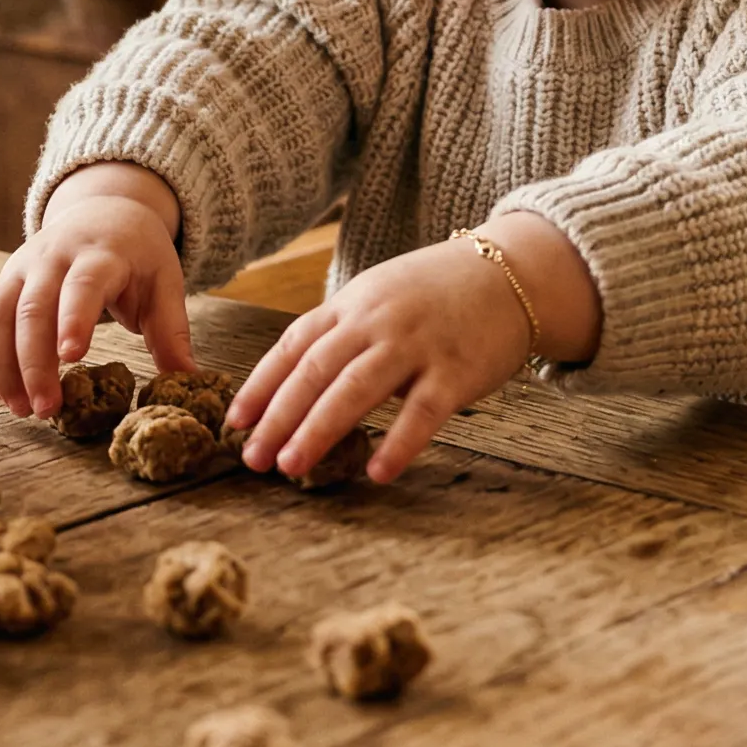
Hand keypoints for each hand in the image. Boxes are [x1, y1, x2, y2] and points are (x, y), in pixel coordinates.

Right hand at [0, 163, 190, 417]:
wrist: (103, 211)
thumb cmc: (137, 256)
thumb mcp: (164, 283)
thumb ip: (171, 330)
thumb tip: (187, 379)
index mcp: (100, 254)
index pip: (83, 284)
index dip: (75, 318)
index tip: (71, 357)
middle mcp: (52, 258)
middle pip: (33, 308)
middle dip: (34, 362)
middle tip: (46, 409)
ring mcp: (21, 269)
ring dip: (2, 365)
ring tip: (20, 409)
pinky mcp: (3, 283)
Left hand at [225, 215, 597, 483]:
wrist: (512, 273)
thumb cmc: (438, 292)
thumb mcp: (380, 295)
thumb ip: (342, 329)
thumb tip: (295, 378)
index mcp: (352, 304)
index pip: (294, 345)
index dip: (261, 384)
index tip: (235, 421)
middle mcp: (377, 321)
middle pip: (315, 371)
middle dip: (278, 416)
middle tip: (252, 458)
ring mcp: (416, 345)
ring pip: (356, 389)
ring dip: (318, 430)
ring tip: (291, 466)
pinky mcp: (457, 371)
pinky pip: (422, 413)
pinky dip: (398, 444)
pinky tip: (376, 473)